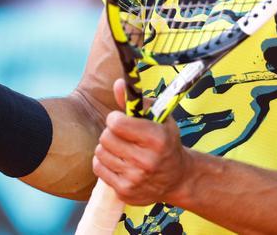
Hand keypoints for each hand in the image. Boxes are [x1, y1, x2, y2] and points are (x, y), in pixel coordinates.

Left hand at [91, 79, 193, 205]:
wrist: (177, 178)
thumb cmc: (166, 142)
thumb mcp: (159, 119)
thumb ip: (136, 102)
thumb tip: (118, 84)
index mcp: (157, 138)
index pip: (117, 123)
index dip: (115, 118)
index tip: (121, 119)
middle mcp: (147, 160)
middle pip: (106, 137)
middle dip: (111, 132)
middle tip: (121, 134)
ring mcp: (135, 178)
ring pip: (100, 152)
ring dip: (107, 147)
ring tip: (121, 148)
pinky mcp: (125, 191)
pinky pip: (98, 168)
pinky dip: (104, 162)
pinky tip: (118, 161)